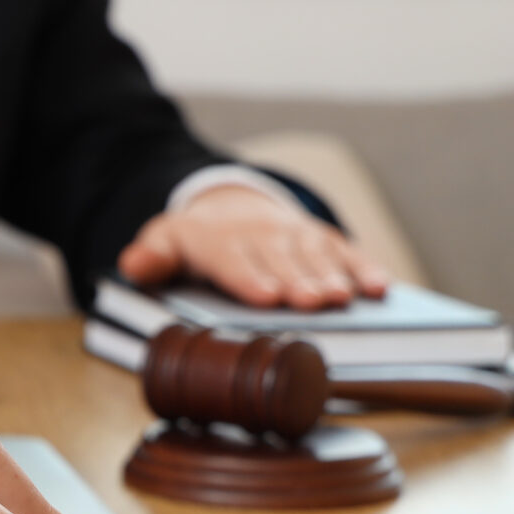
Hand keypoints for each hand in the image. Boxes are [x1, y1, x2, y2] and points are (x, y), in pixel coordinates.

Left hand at [117, 183, 391, 310]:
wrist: (229, 209)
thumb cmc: (196, 242)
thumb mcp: (165, 244)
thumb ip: (151, 257)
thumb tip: (133, 264)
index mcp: (219, 240)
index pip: (233, 261)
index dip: (250, 278)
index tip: (267, 298)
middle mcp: (261, 234)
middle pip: (281, 261)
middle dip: (298, 281)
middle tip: (315, 304)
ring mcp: (295, 235)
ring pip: (316, 256)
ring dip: (334, 277)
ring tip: (346, 300)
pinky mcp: (322, 239)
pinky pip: (346, 251)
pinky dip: (365, 267)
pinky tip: (380, 288)